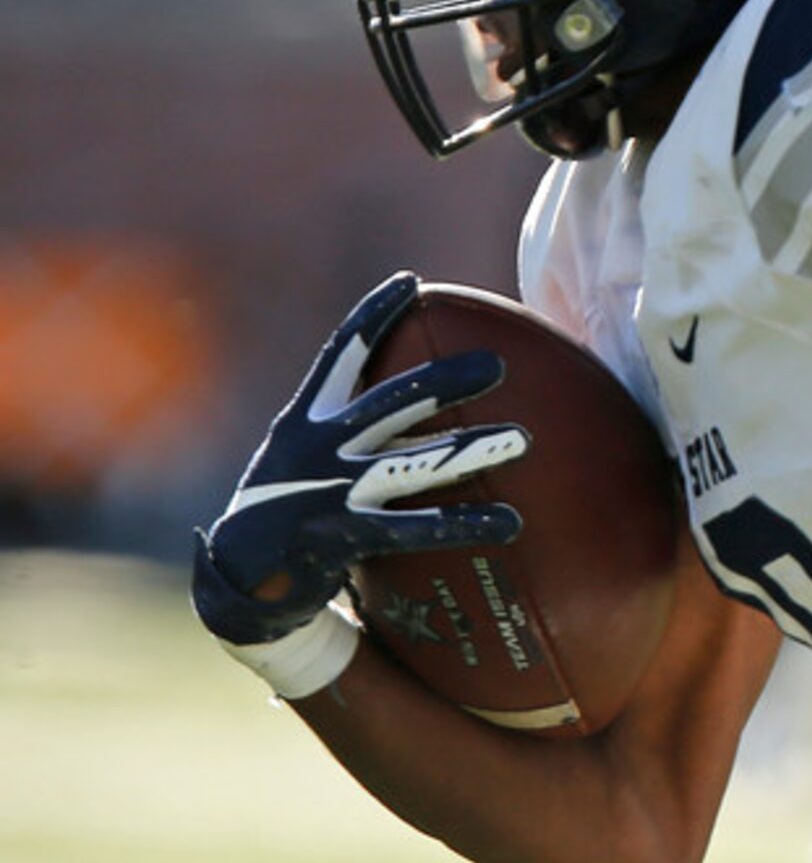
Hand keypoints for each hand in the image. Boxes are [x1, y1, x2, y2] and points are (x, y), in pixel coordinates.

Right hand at [192, 272, 528, 646]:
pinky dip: (464, 524)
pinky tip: (510, 521)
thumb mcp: (301, 454)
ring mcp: (329, 489)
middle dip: (444, 381)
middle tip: (497, 364)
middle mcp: (316, 446)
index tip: (410, 283)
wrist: (238, 578)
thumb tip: (414, 400)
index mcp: (305, 420)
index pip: (341, 354)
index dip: (374, 316)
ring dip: (469, 451)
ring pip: (412, 464)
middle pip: (390, 403)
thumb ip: (346, 427)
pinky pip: (415, 528)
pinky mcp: (342, 534)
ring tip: (522, 439)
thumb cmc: (284, 508)